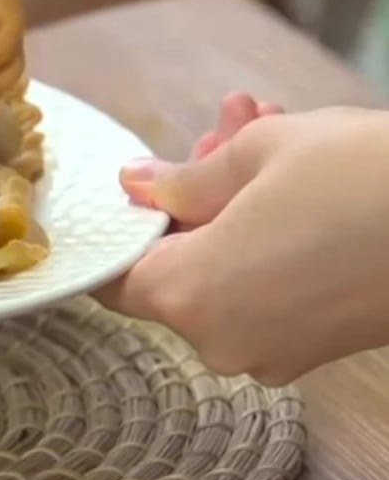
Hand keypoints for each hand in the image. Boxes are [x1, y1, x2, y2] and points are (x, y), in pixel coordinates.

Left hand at [96, 99, 388, 385]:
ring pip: (227, 272)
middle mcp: (223, 341)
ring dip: (237, 205)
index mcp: (189, 296)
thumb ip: (184, 177)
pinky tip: (299, 175)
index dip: (126, 225)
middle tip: (225, 129)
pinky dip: (271, 239)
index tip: (144, 182)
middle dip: (195, 194)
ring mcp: (275, 353)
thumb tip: (136, 184)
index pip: (116, 275)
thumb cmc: (367, 176)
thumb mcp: (260, 151)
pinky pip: (269, 290)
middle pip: (176, 267)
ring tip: (265, 126)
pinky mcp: (321, 349)